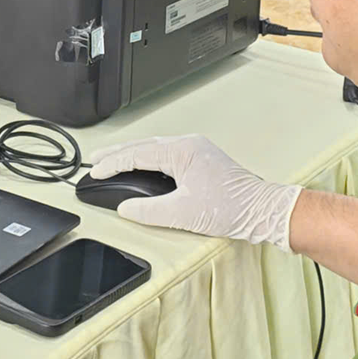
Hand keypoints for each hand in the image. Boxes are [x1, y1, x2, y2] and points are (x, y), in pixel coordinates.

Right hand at [89, 134, 300, 249]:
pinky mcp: (201, 159)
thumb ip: (149, 211)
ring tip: (112, 161)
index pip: (136, 154)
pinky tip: (141, 165)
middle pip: (142, 145)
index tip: (95, 172)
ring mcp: (196, 150)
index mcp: (181, 151)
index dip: (112, 164)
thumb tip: (126, 208)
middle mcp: (188, 145)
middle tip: (95, 160)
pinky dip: (147, 158)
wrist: (262, 209)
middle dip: (116, 153)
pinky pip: (166, 152)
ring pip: (154, 147)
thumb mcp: (183, 214)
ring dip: (131, 154)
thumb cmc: (232, 207)